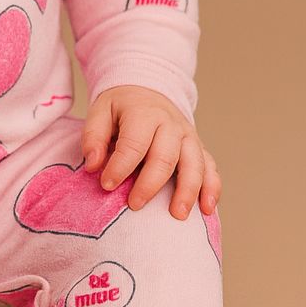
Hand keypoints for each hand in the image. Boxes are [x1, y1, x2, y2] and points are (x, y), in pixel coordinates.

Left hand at [81, 85, 221, 219]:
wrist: (148, 91)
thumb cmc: (122, 108)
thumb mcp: (101, 111)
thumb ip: (94, 136)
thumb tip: (92, 165)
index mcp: (145, 114)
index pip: (134, 144)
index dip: (120, 167)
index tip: (107, 186)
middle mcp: (171, 125)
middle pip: (165, 158)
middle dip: (150, 184)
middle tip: (135, 205)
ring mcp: (189, 137)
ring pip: (194, 164)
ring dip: (187, 191)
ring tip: (177, 215)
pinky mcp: (199, 148)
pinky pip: (210, 168)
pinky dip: (212, 188)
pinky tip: (207, 209)